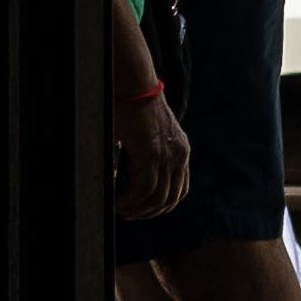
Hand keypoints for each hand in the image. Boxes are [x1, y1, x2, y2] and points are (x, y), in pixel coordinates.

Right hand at [112, 83, 190, 219]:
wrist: (134, 85)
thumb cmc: (132, 107)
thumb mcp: (142, 138)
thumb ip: (139, 159)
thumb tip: (119, 178)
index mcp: (181, 150)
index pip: (180, 190)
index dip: (163, 205)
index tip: (144, 210)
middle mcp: (179, 155)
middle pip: (170, 198)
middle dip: (149, 212)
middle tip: (130, 215)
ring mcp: (167, 155)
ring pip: (157, 197)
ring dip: (139, 210)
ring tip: (122, 211)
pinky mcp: (152, 153)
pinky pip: (144, 189)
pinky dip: (131, 201)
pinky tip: (119, 204)